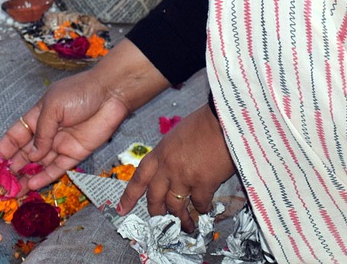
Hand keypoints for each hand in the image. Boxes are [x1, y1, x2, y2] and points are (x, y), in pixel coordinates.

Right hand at [0, 39, 170, 189]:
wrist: (111, 94)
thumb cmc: (79, 92)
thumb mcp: (53, 106)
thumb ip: (41, 132)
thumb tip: (32, 155)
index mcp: (37, 117)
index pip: (15, 136)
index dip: (2, 150)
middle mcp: (47, 133)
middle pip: (25, 154)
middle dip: (12, 168)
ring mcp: (60, 144)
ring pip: (39, 164)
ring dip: (26, 177)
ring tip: (13, 192)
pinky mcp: (75, 153)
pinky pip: (57, 168)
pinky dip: (45, 177)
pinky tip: (32, 185)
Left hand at [117, 104, 235, 232]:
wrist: (224, 120)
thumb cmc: (204, 123)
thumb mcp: (177, 135)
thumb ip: (170, 153)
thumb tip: (172, 167)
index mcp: (160, 153)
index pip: (139, 178)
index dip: (129, 196)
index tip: (122, 209)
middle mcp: (168, 168)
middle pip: (155, 198)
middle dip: (157, 213)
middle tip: (160, 222)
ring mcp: (184, 177)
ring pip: (176, 207)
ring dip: (181, 219)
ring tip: (187, 227)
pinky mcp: (203, 184)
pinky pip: (199, 204)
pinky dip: (202, 209)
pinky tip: (205, 209)